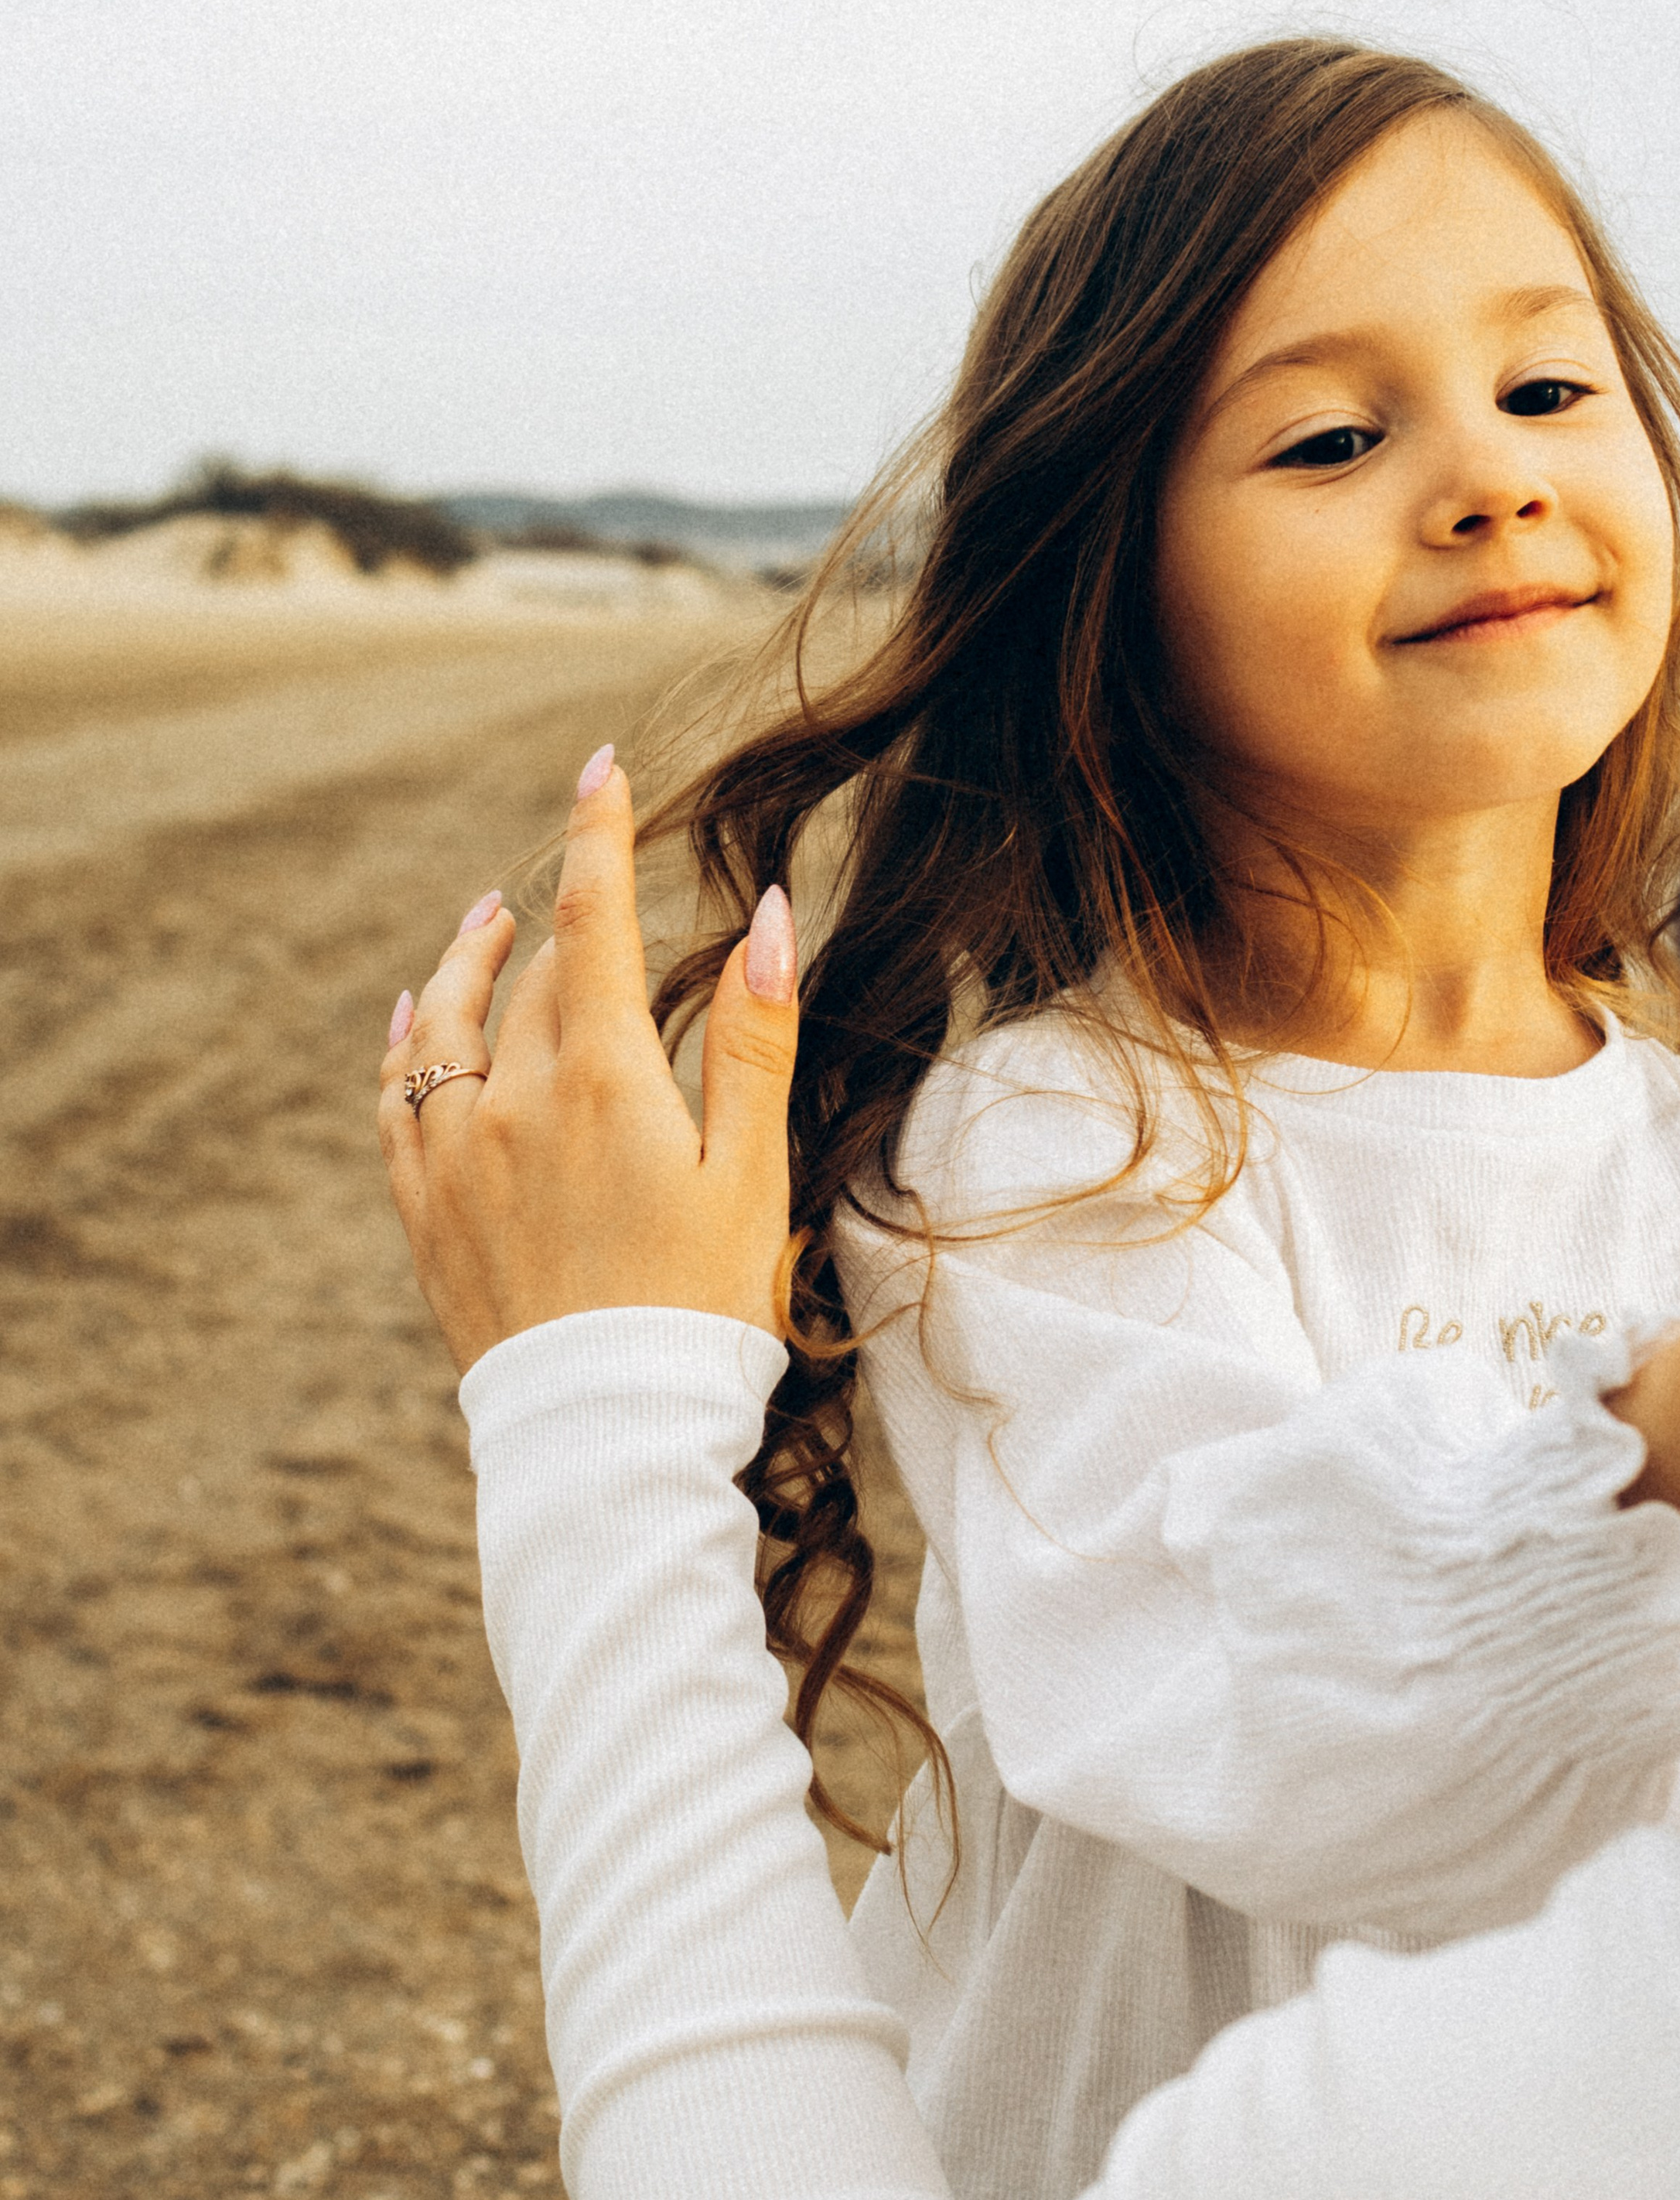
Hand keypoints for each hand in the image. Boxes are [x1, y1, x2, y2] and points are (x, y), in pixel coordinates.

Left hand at [379, 744, 800, 1374]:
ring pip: (447, 1021)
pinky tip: (413, 1016)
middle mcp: (511, 1101)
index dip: (598, 830)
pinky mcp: (424, 1211)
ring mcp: (454, 1156)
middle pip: (536, 974)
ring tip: (487, 919)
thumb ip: (756, 1037)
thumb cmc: (706, 1309)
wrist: (606, 1436)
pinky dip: (406, 1041)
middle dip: (569, 923)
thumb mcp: (755, 1171)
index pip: (595, 917)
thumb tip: (765, 913)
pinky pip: (395, 1096)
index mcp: (604, 1080)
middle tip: (595, 894)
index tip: (601, 763)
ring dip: (470, 960)